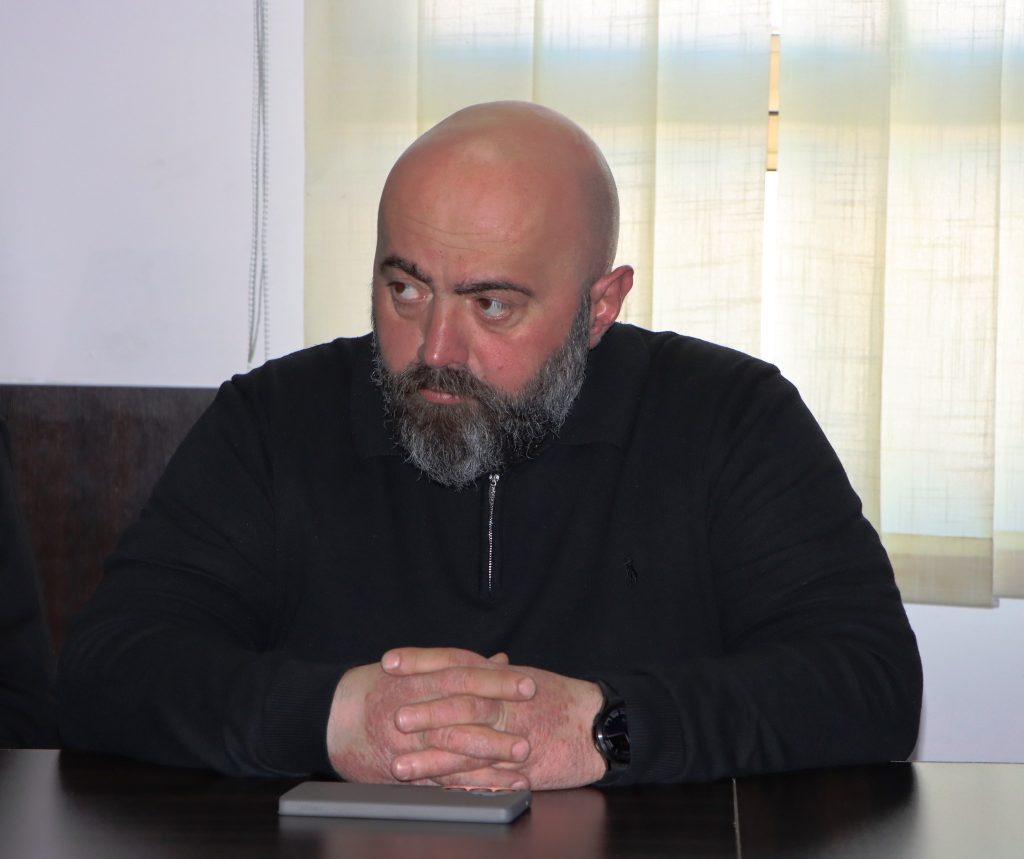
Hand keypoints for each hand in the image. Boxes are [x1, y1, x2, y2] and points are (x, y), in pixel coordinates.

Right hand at [326, 647, 536, 787]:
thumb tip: (500, 660)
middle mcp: (411, 709)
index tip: (528, 685)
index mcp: (416, 679)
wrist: (329, 718)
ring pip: (451, 750)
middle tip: (528, 731)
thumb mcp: (414, 667)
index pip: (462, 675)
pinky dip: (470, 783)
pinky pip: (439, 779)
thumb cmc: (377, 687)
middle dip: (496, 725)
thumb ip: (459, 666)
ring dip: (489, 758)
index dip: (496, 681)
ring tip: (521, 762)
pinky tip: (497, 786)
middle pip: (460, 714)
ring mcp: (406, 742)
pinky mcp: (402, 770)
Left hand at [384, 648, 607, 789]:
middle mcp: (505, 702)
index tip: (390, 661)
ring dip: (432, 757)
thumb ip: (488, 674)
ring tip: (401, 766)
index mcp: (500, 677)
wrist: (599, 723)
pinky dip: (460, 785)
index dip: (421, 660)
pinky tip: (436, 792)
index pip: (455, 660)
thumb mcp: (522, 678)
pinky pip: (487, 777)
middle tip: (394, 718)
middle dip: (425, 710)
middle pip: (461, 701)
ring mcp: (513, 735)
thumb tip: (458, 665)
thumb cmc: (559, 699)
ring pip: (468, 744)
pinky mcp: (522, 767)